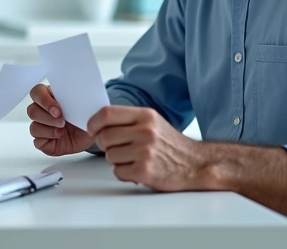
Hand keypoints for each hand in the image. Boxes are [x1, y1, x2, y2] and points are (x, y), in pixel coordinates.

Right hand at [27, 84, 94, 155]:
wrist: (90, 136)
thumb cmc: (84, 118)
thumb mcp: (84, 106)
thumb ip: (76, 98)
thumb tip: (77, 94)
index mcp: (50, 97)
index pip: (37, 92)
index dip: (44, 100)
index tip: (58, 109)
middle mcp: (42, 111)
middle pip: (31, 110)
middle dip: (47, 116)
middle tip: (62, 120)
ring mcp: (40, 126)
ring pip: (33, 126)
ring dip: (49, 129)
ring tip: (62, 129)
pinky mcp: (41, 141)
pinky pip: (37, 141)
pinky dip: (49, 138)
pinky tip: (59, 137)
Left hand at [87, 105, 201, 190]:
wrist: (194, 164)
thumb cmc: (170, 144)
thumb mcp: (152, 122)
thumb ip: (127, 119)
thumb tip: (97, 122)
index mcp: (145, 115)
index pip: (107, 113)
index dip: (93, 122)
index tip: (91, 129)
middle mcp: (145, 131)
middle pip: (104, 137)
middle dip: (105, 145)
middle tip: (119, 148)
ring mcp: (145, 152)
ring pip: (109, 156)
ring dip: (117, 160)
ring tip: (134, 158)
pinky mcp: (145, 171)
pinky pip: (118, 172)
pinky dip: (124, 173)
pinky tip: (138, 169)